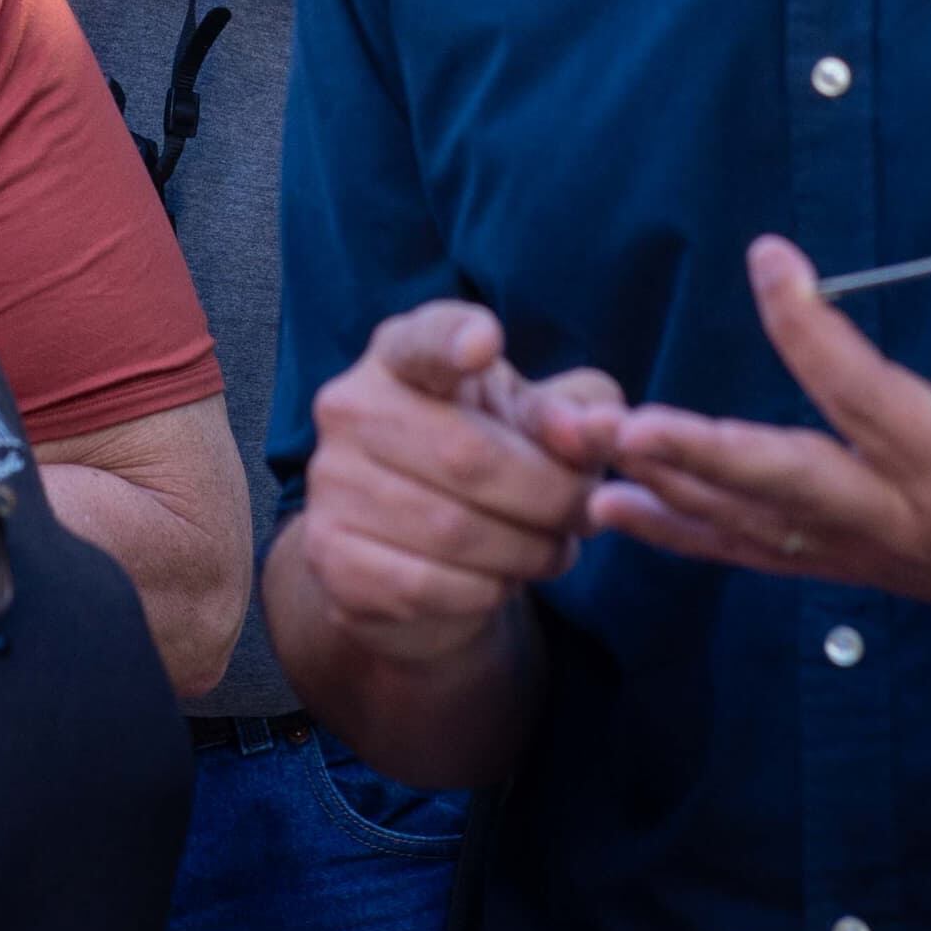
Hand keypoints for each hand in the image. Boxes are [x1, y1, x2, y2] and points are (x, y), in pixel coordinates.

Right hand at [291, 302, 621, 668]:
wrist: (410, 554)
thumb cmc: (487, 462)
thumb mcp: (535, 424)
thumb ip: (575, 415)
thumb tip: (601, 429)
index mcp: (401, 356)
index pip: (423, 340)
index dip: (452, 339)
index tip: (486, 342)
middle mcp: (351, 407)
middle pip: (467, 455)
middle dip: (550, 496)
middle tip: (587, 516)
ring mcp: (331, 484)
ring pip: (453, 530)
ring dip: (526, 551)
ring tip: (550, 550)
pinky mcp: (329, 557)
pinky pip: (426, 584)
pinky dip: (484, 591)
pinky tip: (499, 580)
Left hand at [592, 164, 930, 633]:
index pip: (869, 396)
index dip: (812, 328)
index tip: (770, 256)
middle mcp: (902, 521)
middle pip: (784, 489)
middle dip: (697, 455)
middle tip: (621, 420)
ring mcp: (868, 553)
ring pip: (750, 530)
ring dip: (664, 492)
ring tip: (584, 456)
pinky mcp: (849, 564)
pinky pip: (752, 553)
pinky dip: (682, 532)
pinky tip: (611, 509)